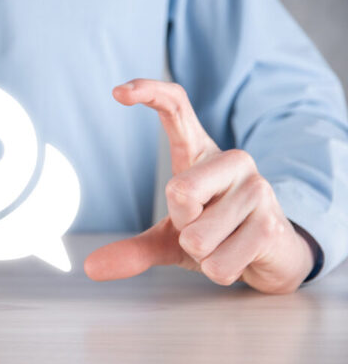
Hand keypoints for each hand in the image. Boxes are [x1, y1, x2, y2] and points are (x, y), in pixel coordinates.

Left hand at [84, 79, 314, 293]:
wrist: (272, 257)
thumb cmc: (217, 235)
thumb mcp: (171, 238)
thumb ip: (133, 249)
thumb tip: (90, 267)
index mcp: (202, 153)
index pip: (177, 107)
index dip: (149, 92)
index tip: (117, 92)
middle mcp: (234, 160)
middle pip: (179, 192)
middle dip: (182, 226)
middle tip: (202, 229)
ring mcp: (258, 189)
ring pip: (198, 237)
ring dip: (203, 255)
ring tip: (224, 243)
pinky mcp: (272, 224)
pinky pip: (219, 264)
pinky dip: (219, 271)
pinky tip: (240, 256)